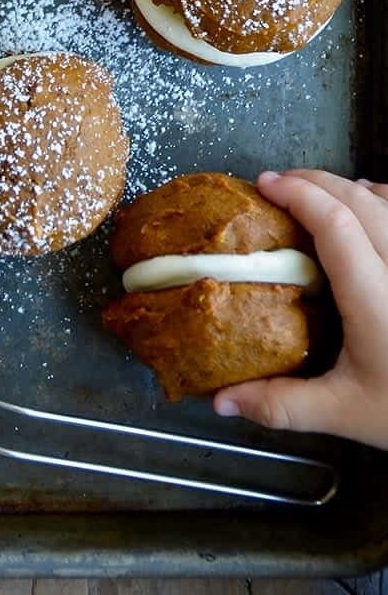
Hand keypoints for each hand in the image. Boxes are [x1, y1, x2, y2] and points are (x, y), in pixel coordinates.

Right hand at [213, 168, 387, 448]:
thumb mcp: (344, 413)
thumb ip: (282, 405)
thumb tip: (222, 401)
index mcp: (375, 297)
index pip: (337, 223)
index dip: (299, 194)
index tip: (265, 184)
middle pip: (359, 198)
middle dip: (313, 181)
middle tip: (276, 183)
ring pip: (387, 200)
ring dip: (347, 187)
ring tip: (315, 194)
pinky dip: (381, 199)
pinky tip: (368, 208)